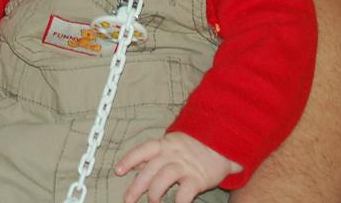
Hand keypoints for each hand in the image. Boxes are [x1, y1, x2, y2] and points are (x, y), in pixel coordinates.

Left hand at [115, 132, 242, 202]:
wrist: (222, 145)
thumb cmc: (193, 147)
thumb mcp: (172, 145)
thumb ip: (154, 154)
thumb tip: (135, 164)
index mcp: (164, 145)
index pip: (143, 150)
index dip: (129, 159)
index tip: (118, 171)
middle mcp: (172, 155)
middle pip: (149, 170)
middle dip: (136, 187)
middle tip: (127, 200)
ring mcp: (184, 167)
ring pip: (162, 181)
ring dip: (154, 195)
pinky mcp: (197, 179)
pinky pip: (184, 194)